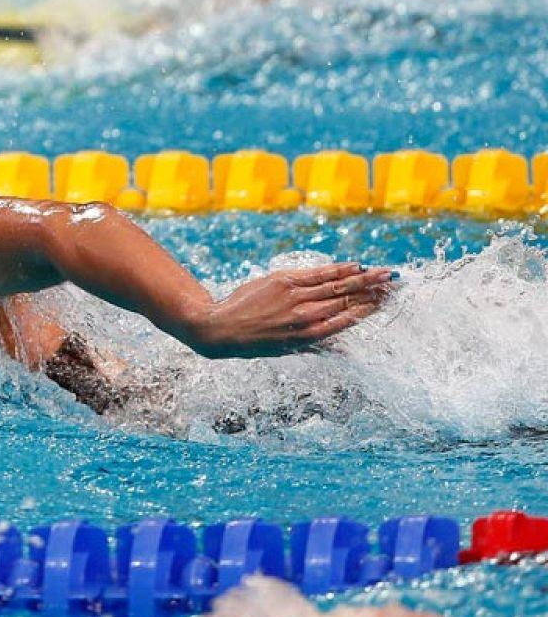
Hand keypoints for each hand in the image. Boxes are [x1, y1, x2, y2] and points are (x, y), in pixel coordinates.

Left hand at [182, 262, 394, 357]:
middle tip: (397, 284)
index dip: (372, 308)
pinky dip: (337, 269)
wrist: (220, 328)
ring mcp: (296, 297)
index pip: (349, 318)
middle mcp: (307, 316)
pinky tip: (355, 266)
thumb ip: (317, 344)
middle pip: (349, 300)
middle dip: (375, 292)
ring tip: (385, 273)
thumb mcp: (288, 350)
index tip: (389, 301)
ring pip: (338, 285)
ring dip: (364, 278)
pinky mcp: (283, 281)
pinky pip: (317, 274)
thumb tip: (343, 348)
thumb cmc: (254, 342)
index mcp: (310, 336)